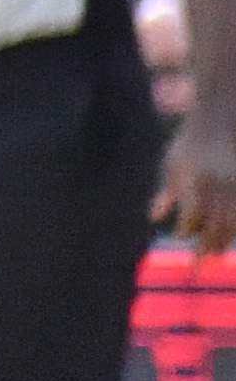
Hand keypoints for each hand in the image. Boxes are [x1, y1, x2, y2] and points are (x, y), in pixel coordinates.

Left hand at [160, 122, 235, 253]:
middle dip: (207, 244)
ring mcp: (235, 187)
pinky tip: (230, 233)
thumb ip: (166, 194)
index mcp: (195, 182)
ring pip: (233, 223)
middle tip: (201, 258)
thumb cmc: (189, 144)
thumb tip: (154, 218)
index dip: (186, 229)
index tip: (181, 235)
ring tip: (216, 250)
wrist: (217, 122)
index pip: (191, 216)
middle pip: (215, 226)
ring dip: (224, 239)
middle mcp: (217, 187)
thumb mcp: (173, 165)